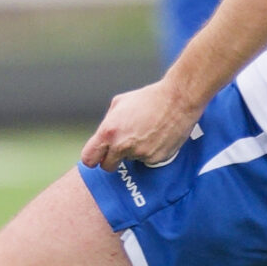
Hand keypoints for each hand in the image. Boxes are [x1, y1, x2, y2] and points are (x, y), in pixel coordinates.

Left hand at [81, 77, 198, 169]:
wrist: (178, 100)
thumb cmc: (148, 99)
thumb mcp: (119, 104)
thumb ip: (108, 123)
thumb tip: (103, 137)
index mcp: (109, 132)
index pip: (89, 158)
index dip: (93, 158)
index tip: (97, 156)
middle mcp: (122, 146)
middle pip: (107, 166)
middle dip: (111, 160)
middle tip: (120, 149)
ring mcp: (139, 154)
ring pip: (129, 161)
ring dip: (133, 152)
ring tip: (145, 133)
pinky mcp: (155, 159)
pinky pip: (147, 160)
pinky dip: (149, 152)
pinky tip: (156, 137)